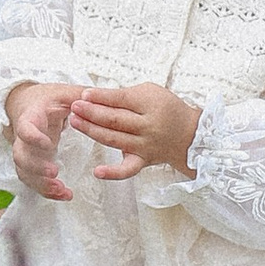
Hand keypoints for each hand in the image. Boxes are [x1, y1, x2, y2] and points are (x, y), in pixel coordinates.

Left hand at [5, 79, 197, 191]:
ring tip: (75, 122)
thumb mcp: (150, 92)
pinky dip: (113, 173)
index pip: (121, 99)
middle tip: (74, 107)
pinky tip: (97, 171)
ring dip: (93, 131)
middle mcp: (148, 126)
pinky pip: (128, 170)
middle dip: (91, 112)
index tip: (83, 94)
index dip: (101, 97)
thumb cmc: (167, 109)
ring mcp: (145, 145)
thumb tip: (94, 96)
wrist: (191, 135)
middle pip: (115, 120)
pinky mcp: (143, 161)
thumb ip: (125, 95)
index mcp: (150, 104)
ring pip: (115, 139)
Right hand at [6, 81, 101, 196]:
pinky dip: (46, 190)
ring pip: (25, 173)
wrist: (28, 105)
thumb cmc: (48, 99)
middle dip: (36, 167)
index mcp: (31, 118)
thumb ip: (80, 95)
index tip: (48, 145)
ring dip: (41, 184)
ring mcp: (26, 153)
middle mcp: (23, 138)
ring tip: (61, 190)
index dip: (33, 138)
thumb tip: (98, 96)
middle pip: (21, 156)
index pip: (26, 129)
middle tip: (54, 173)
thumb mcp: (63, 93)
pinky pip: (34, 181)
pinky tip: (64, 195)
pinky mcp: (32, 164)